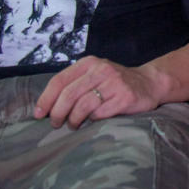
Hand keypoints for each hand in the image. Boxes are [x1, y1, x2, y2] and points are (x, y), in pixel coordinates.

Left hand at [34, 55, 160, 128]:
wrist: (149, 83)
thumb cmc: (115, 83)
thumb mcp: (94, 75)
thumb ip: (75, 84)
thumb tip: (47, 106)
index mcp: (89, 63)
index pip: (60, 80)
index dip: (46, 98)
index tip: (38, 113)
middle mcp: (101, 70)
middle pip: (69, 94)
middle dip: (57, 113)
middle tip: (55, 124)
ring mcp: (114, 83)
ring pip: (83, 106)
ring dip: (74, 120)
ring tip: (73, 125)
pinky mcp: (125, 97)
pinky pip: (100, 114)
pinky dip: (92, 120)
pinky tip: (92, 121)